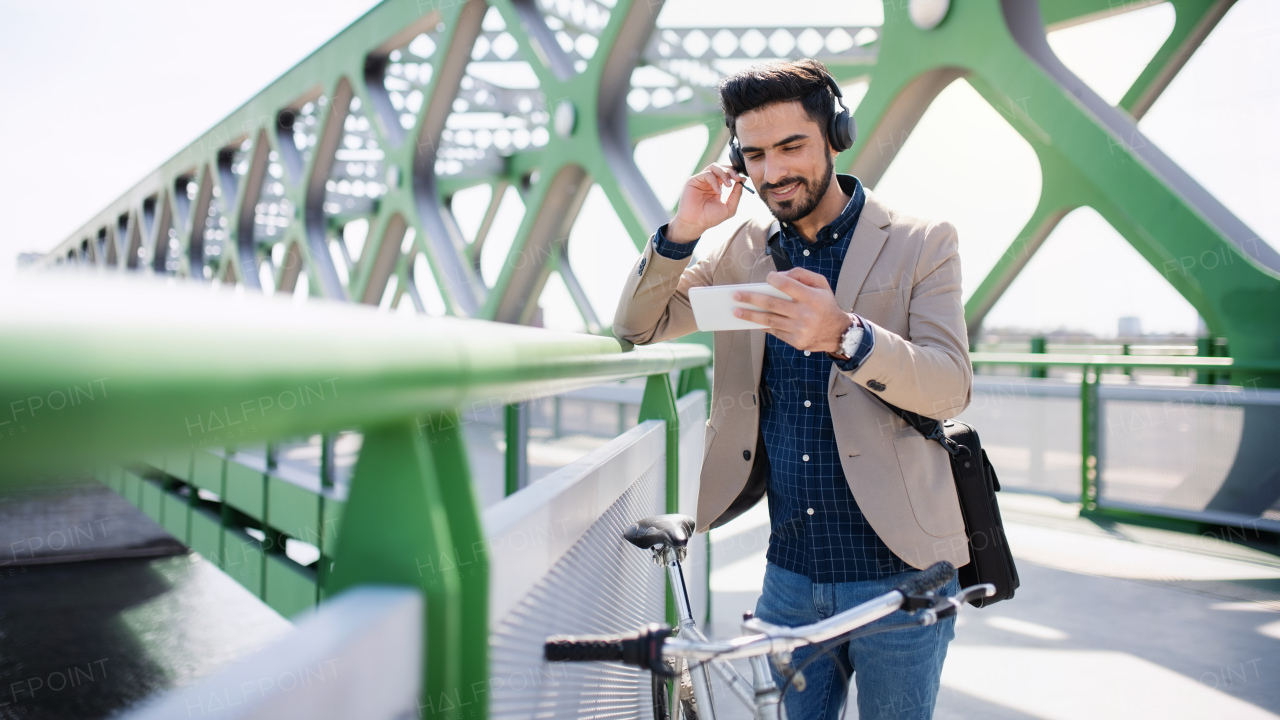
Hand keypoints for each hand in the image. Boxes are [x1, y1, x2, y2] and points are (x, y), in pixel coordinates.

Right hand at [668, 163, 746, 242]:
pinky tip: (718, 191)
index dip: (735, 174)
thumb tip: (742, 181)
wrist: (696, 224)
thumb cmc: (710, 218)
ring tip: (728, 185)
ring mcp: (701, 180)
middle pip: (722, 167)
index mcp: (717, 186)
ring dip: (724, 173)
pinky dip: (715, 181)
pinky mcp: (693, 180)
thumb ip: (736, 195)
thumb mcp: (729, 208)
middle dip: (731, 171)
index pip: (727, 173)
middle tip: (737, 179)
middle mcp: (709, 181)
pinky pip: (707, 174)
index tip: (741, 179)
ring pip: (714, 167)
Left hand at [733, 268, 853, 352]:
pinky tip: (752, 321)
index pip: (788, 285)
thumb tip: (779, 276)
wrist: (839, 333)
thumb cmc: (826, 304)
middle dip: (751, 299)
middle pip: (772, 304)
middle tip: (735, 295)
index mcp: (813, 297)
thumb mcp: (822, 285)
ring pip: (770, 320)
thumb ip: (802, 275)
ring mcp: (800, 329)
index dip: (774, 280)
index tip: (766, 278)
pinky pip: (775, 332)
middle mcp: (806, 314)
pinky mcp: (796, 341)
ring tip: (736, 311)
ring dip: (750, 315)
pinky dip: (762, 326)